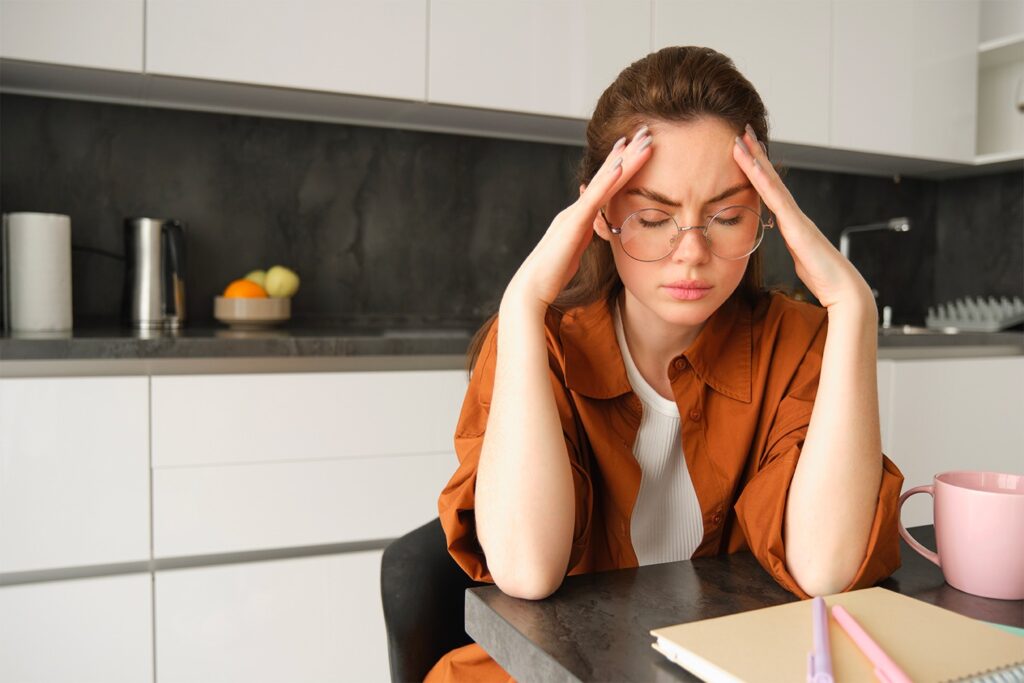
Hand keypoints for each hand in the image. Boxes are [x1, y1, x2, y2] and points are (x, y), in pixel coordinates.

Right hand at [504, 125, 653, 309]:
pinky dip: (607, 182)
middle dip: (626, 153)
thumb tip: (594, 233)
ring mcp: (574, 214)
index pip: (604, 187)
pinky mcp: (573, 224)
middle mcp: (576, 210)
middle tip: (644, 132)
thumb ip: (584, 238)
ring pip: (602, 182)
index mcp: (579, 217)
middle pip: (605, 177)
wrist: (531, 287)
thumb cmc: (551, 274)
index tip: (634, 148)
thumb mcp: (574, 252)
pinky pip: (594, 199)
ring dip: (623, 160)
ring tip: (639, 140)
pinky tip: (620, 166)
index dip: (620, 166)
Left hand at [732, 125, 874, 313]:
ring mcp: (796, 217)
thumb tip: (789, 245)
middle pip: (770, 178)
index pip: (770, 190)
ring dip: (756, 160)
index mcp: (792, 222)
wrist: (843, 290)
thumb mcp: (800, 259)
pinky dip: (763, 181)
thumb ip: (793, 248)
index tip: (745, 149)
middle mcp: (794, 214)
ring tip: (742, 138)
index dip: (757, 169)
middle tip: (742, 130)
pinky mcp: (797, 226)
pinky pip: (776, 199)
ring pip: (772, 182)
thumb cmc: (823, 278)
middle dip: (756, 154)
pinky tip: (752, 166)